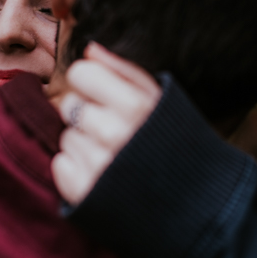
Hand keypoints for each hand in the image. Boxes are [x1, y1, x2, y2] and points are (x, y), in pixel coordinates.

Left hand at [52, 42, 161, 204]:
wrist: (196, 207)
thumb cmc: (176, 147)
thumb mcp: (160, 101)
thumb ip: (124, 71)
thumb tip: (89, 49)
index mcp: (136, 105)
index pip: (80, 73)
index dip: (90, 84)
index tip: (104, 98)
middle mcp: (114, 133)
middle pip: (69, 105)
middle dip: (87, 116)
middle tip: (113, 132)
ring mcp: (97, 165)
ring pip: (66, 137)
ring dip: (84, 145)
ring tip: (113, 158)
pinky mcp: (85, 193)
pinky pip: (60, 165)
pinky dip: (76, 170)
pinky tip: (103, 175)